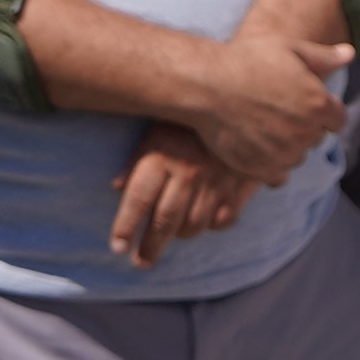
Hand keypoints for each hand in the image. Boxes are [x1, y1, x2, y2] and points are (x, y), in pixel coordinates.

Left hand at [109, 124, 256, 267]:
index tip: (118, 247)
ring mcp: (217, 180)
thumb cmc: (187, 114)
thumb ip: (137, 160)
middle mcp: (188, 171)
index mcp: (162, 155)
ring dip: (180, 236)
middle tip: (141, 262)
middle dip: (150, 246)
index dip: (125, 227)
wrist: (241, 97)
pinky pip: (224, 220)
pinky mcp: (243, 183)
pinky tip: (204, 223)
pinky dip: (213, 226)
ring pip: (194, 225)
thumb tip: (116, 187)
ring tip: (170, 238)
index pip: (138, 200)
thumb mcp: (156, 128)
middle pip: (164, 221)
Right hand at [169, 27, 348, 190]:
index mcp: (318, 104)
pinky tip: (256, 146)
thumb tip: (349, 54)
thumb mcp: (288, 49)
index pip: (338, 120)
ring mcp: (284, 154)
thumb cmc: (245, 61)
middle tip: (276, 111)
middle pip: (316, 137)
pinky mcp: (262, 170)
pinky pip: (278, 175)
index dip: (323, 111)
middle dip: (303, 127)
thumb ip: (323, 57)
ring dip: (287, 147)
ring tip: (262, 127)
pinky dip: (271, 165)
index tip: (302, 104)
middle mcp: (305, 133)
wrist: (205, 86)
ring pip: (297, 156)